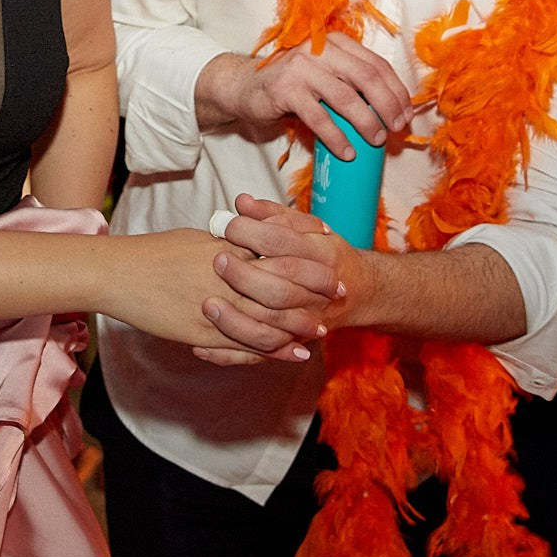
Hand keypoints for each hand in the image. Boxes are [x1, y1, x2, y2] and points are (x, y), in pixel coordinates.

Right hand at [101, 228, 319, 362]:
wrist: (118, 274)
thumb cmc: (154, 253)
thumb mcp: (196, 241)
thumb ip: (228, 245)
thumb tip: (250, 244)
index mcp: (226, 251)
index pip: (277, 254)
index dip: (305, 260)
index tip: (329, 260)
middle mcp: (226, 278)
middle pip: (282, 287)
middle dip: (313, 293)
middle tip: (339, 295)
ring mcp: (216, 308)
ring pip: (269, 320)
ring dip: (299, 327)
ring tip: (321, 331)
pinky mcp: (203, 333)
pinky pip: (244, 344)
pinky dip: (271, 350)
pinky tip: (291, 353)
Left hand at [193, 193, 355, 365]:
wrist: (356, 292)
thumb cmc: (323, 252)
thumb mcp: (305, 228)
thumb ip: (273, 215)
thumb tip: (240, 202)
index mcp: (320, 255)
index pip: (282, 243)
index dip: (251, 233)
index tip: (223, 224)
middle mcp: (315, 292)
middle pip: (278, 287)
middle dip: (244, 275)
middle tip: (216, 260)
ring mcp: (304, 322)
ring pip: (271, 326)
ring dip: (236, 319)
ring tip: (207, 304)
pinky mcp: (289, 343)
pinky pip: (258, 354)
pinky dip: (230, 354)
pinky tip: (201, 348)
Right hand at [198, 39, 410, 158]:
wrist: (243, 86)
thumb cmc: (290, 86)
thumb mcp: (323, 75)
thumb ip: (350, 82)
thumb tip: (389, 111)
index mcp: (335, 43)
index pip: (376, 64)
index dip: (396, 90)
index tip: (406, 114)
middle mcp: (320, 48)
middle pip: (367, 77)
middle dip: (388, 105)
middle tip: (396, 128)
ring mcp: (301, 67)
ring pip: (346, 97)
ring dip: (366, 122)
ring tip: (376, 140)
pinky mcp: (285, 89)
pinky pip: (319, 117)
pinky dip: (337, 137)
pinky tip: (346, 151)